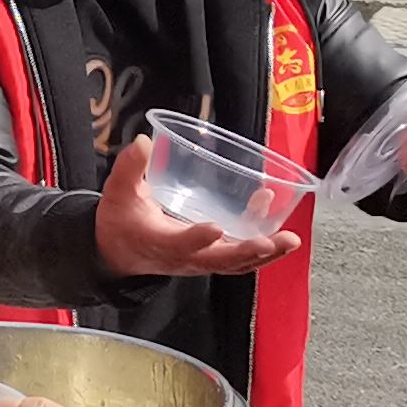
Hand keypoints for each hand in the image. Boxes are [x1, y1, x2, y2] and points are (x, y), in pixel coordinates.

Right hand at [92, 131, 292, 280]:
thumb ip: (129, 168)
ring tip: (289, 241)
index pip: (181, 243)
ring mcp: (201, 261)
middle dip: (248, 251)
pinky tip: (274, 222)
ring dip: (265, 255)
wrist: (118, 254)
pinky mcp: (211, 258)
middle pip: (221, 261)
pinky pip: (240, 258)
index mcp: (160, 242)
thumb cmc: (119, 223)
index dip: (198, 238)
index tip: (214, 228)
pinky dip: (261, 247)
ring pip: (237, 264)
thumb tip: (144, 142)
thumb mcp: (117, 193)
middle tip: (270, 241)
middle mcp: (185, 258)